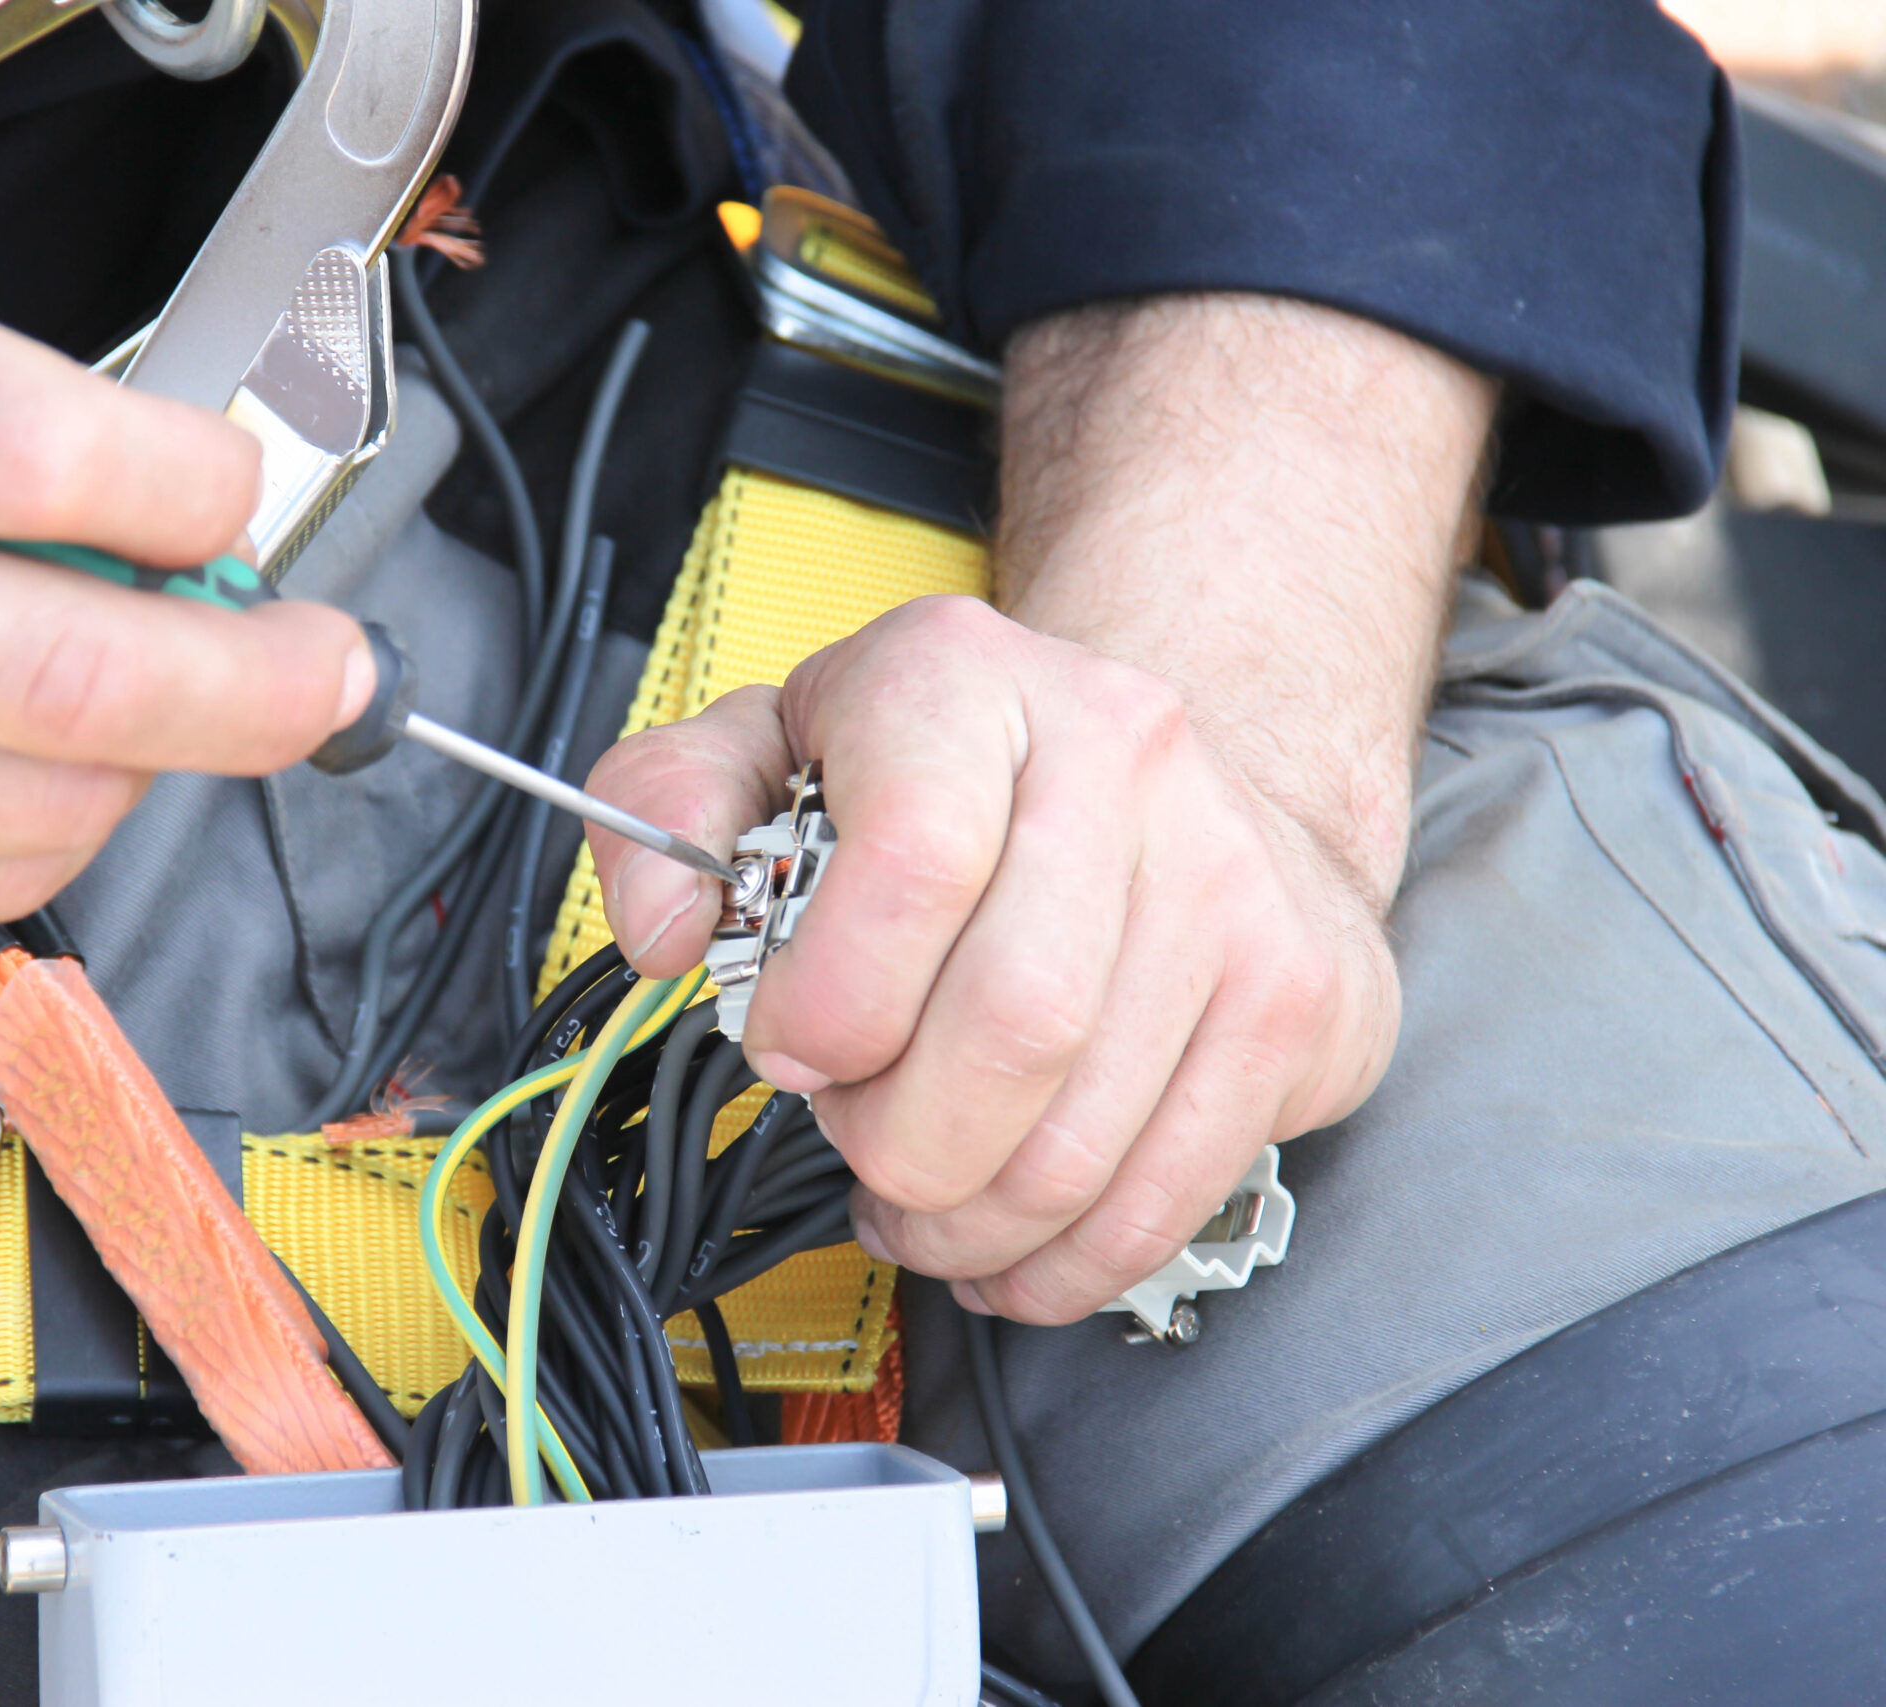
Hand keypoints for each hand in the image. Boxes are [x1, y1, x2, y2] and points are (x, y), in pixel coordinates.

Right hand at [0, 230, 372, 937]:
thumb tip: (124, 464)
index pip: (32, 457)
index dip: (192, 490)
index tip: (231, 499)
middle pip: (75, 671)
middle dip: (261, 680)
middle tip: (330, 666)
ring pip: (45, 805)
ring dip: (162, 760)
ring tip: (175, 702)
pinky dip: (57, 827)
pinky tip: (52, 767)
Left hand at [586, 293, 1495, 1322]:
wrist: (1185, 770)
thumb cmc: (950, 779)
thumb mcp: (774, 746)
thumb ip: (668, 809)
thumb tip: (660, 929)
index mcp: (962, 682)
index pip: (915, 859)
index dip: (833, 998)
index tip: (790, 1049)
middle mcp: (1123, 756)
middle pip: (1011, 1028)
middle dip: (896, 1141)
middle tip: (858, 1141)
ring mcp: (1233, 880)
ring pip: (1083, 1140)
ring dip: (964, 1223)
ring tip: (917, 1204)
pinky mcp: (1300, 998)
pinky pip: (1169, 1194)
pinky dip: (1063, 1264)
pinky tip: (1004, 1245)